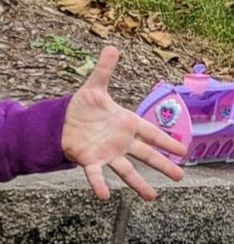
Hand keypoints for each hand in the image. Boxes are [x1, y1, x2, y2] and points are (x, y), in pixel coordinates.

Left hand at [61, 45, 187, 199]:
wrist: (60, 122)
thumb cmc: (82, 108)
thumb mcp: (93, 87)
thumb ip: (104, 70)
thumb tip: (112, 46)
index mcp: (126, 123)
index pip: (150, 132)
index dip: (166, 140)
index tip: (183, 149)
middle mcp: (120, 142)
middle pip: (145, 155)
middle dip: (163, 165)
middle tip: (180, 176)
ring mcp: (107, 153)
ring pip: (126, 170)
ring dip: (138, 184)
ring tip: (151, 197)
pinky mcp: (89, 160)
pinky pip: (95, 174)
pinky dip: (99, 184)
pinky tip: (103, 196)